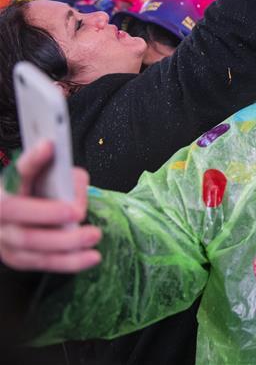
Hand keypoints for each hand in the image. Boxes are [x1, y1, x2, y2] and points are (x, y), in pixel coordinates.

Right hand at [0, 141, 100, 272]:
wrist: (24, 217)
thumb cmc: (45, 191)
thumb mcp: (55, 177)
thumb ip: (67, 179)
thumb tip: (76, 194)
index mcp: (9, 185)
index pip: (18, 169)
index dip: (32, 159)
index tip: (49, 145)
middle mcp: (1, 210)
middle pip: (15, 211)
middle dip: (47, 212)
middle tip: (77, 211)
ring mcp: (4, 236)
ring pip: (29, 242)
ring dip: (64, 242)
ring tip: (93, 235)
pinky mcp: (16, 257)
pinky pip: (41, 263)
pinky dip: (69, 262)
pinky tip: (90, 257)